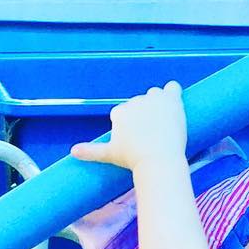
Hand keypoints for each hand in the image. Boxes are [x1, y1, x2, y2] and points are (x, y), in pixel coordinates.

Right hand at [70, 82, 186, 173]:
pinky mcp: (171, 100)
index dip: (131, 125)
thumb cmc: (133, 159)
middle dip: (145, 115)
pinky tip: (175, 100)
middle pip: (140, 104)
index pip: (125, 113)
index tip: (137, 139)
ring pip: (156, 95)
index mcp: (119, 112)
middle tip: (153, 135)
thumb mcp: (110, 154)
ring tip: (163, 121)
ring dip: (158, 103)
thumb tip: (73, 152)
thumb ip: (91, 151)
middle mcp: (135, 101)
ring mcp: (154, 99)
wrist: (157, 160)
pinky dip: (173, 92)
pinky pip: (173, 88)